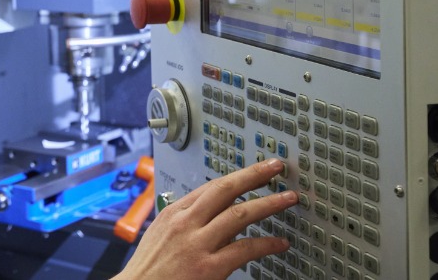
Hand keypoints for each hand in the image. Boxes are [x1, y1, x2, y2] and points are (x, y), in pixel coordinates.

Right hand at [114, 158, 296, 279]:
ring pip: (240, 214)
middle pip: (225, 190)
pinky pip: (245, 249)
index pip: (210, 187)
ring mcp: (197, 244)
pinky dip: (267, 244)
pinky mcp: (209, 267)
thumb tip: (213, 220)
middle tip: (275, 168)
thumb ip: (186, 224)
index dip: (237, 175)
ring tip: (287, 198)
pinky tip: (279, 243)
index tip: (255, 169)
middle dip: (254, 175)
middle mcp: (185, 223)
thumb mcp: (161, 236)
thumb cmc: (150, 270)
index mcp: (173, 213)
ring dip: (269, 204)